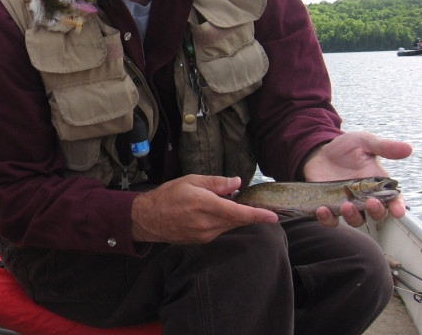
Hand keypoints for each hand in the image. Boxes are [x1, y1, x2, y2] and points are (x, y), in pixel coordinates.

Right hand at [130, 175, 278, 244]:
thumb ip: (216, 183)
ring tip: (218, 204)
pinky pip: (219, 230)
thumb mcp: (190, 181)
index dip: (257, 215)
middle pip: (236, 220)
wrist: (148, 218)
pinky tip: (211, 213)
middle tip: (244, 200)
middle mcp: (206, 222)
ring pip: (229, 226)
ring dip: (232, 216)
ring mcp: (204, 234)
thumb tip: (237, 183)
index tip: (273, 217)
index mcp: (204, 204)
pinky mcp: (202, 240)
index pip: (237, 212)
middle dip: (245, 212)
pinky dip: (222, 222)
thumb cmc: (167, 196)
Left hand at [302, 131, 411, 226]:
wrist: (320, 152)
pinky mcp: (328, 206)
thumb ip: (383, 147)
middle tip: (370, 202)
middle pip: (376, 214)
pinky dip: (327, 219)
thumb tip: (407, 148)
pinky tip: (322, 210)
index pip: (393, 200)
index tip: (397, 211)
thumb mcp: (364, 142)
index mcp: (378, 185)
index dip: (397, 207)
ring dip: (352, 217)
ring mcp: (346, 204)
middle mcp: (364, 198)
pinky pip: (330, 220)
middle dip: (376, 212)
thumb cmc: (346, 148)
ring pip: (355, 220)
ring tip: (346, 206)